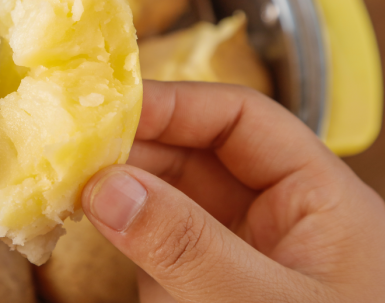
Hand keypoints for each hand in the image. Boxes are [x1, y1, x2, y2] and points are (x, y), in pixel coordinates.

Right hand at [82, 81, 384, 301]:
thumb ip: (186, 245)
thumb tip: (108, 185)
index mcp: (318, 198)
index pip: (243, 121)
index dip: (179, 104)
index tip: (114, 106)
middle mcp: (274, 214)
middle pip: (198, 149)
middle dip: (137, 144)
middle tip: (75, 145)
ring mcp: (232, 247)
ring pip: (169, 189)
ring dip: (118, 182)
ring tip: (66, 178)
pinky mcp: (198, 279)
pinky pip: (153, 233)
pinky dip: (114, 222)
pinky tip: (78, 215)